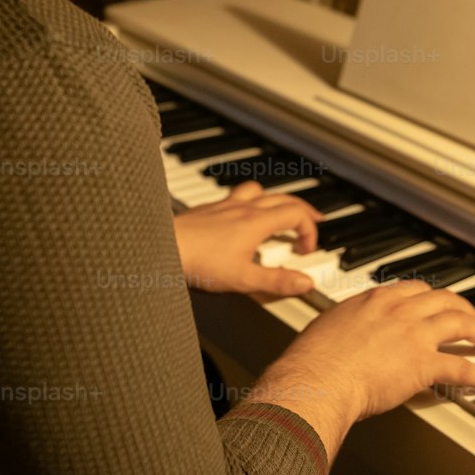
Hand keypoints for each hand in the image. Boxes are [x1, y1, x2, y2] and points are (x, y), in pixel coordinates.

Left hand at [173, 181, 322, 297]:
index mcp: (256, 222)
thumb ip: (277, 281)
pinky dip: (251, 200)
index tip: (307, 249)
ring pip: (259, 191)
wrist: (161, 248)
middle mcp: (243, 207)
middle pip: (283, 199)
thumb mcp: (243, 279)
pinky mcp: (209, 209)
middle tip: (313, 221)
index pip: (296, 214)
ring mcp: (225, 205)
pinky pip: (238, 195)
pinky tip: (243, 215)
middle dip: (302, 210)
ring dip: (276, 200)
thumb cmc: (198, 263)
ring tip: (280, 212)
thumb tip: (305, 283)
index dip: (309, 230)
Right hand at [246, 279, 474, 459]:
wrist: (318, 378)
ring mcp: (414, 334)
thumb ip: (347, 325)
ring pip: (461, 323)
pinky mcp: (424, 364)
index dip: (433, 298)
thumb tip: (345, 334)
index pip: (415, 289)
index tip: (440, 305)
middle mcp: (399, 310)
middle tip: (473, 321)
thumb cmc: (314, 360)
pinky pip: (461, 366)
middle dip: (465, 309)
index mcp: (376, 299)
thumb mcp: (329, 327)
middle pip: (445, 299)